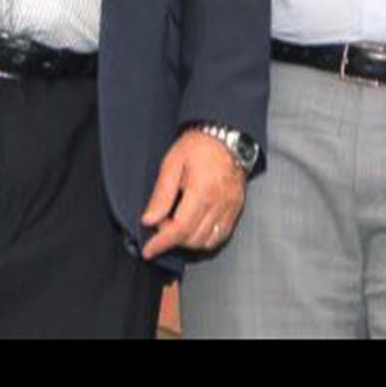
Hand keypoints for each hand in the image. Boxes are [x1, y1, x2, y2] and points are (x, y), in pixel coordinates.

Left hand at [139, 128, 247, 260]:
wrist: (225, 135)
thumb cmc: (197, 146)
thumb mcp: (172, 164)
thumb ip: (161, 194)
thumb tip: (149, 220)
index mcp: (202, 191)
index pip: (180, 229)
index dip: (161, 243)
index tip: (148, 250)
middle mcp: (219, 203)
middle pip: (193, 238)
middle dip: (172, 239)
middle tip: (161, 222)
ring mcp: (230, 207)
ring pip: (207, 241)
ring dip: (188, 240)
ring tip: (177, 224)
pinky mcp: (236, 208)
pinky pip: (221, 235)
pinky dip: (205, 238)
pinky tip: (194, 227)